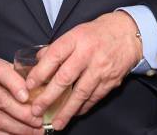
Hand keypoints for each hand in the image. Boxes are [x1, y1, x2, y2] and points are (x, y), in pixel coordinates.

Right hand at [0, 58, 43, 134]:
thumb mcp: (9, 67)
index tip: (27, 96)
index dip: (14, 84)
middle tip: (39, 119)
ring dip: (19, 128)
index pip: (1, 73)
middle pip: (1, 100)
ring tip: (36, 130)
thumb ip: (24, 73)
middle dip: (23, 112)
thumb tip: (47, 82)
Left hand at [25, 11, 141, 130]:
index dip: (40, 72)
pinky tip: (74, 114)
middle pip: (65, 78)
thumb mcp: (76, 32)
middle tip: (36, 110)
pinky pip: (94, 98)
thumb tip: (39, 60)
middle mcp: (88, 53)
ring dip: (66, 110)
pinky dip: (83, 107)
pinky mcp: (111, 80)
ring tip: (55, 123)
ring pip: (80, 93)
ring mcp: (100, 68)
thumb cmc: (98, 32)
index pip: (54, 56)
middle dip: (49, 96)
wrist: (127, 33)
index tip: (29, 85)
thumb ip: (58, 46)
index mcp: (77, 38)